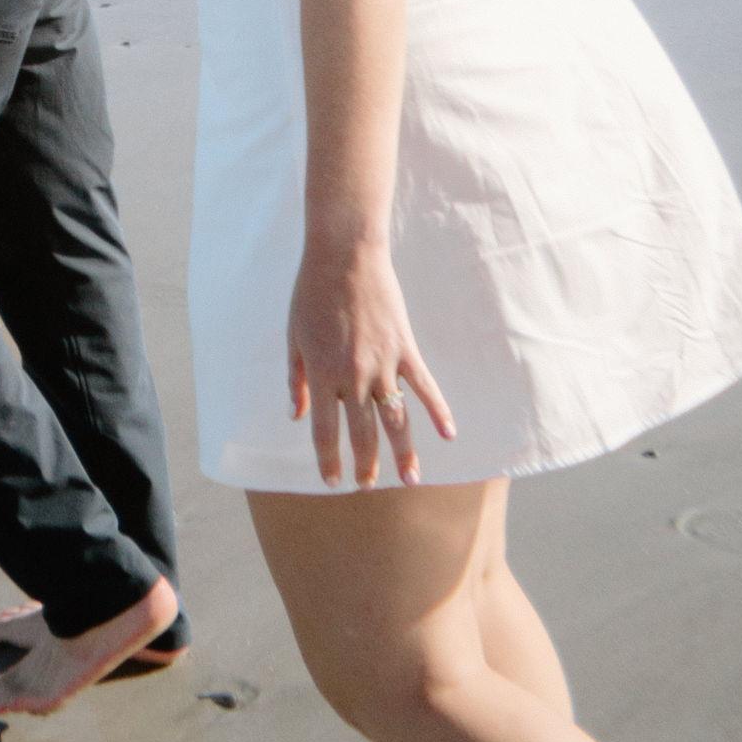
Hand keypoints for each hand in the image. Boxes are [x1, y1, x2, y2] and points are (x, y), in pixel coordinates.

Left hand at [287, 238, 456, 487]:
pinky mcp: (405, 349)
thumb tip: (295, 415)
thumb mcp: (293, 337)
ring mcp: (382, 364)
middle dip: (364, 465)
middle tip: (367, 485)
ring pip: (396, 420)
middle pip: (362, 434)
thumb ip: (295, 379)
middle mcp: (353, 376)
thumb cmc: (311, 294)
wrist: (344, 256)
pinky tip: (448, 435)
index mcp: (321, 374)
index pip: (324, 431)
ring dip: (403, 454)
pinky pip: (425, 387)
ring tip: (409, 480)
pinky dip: (438, 412)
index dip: (328, 460)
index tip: (332, 481)